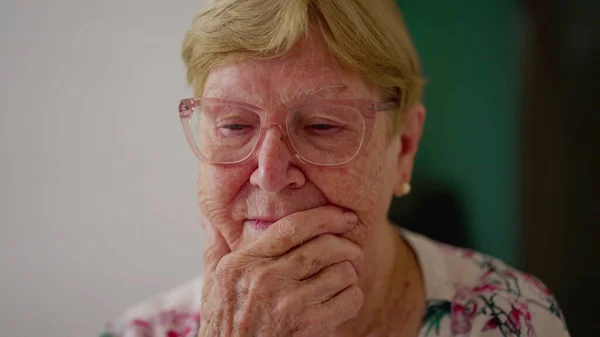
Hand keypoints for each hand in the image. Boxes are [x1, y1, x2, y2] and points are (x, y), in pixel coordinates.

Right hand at [198, 206, 363, 336]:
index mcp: (243, 264)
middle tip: (353, 252)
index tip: (344, 215)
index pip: (292, 227)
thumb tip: (210, 219)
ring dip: (350, 274)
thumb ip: (215, 249)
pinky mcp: (308, 326)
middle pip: (324, 246)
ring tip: (345, 278)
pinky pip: (349, 299)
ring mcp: (288, 303)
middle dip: (347, 246)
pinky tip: (342, 301)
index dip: (325, 216)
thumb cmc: (224, 329)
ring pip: (342, 271)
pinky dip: (352, 298)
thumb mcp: (211, 286)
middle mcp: (265, 279)